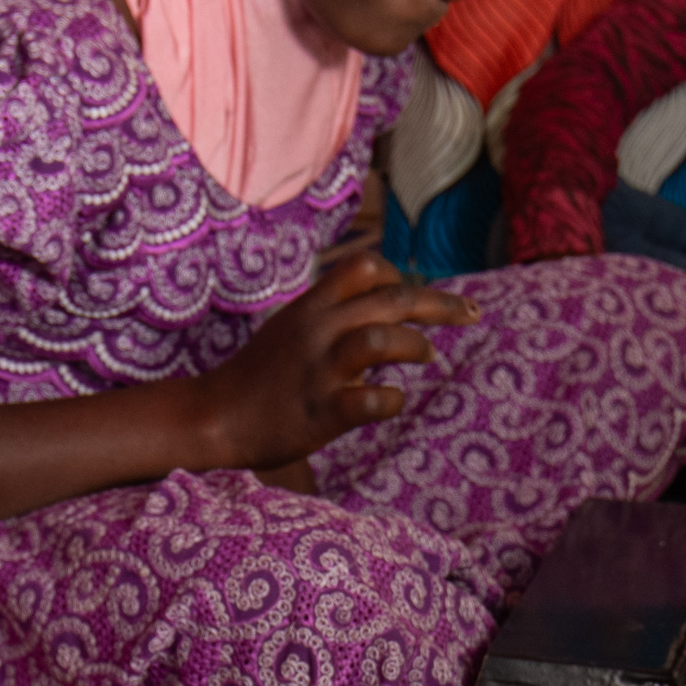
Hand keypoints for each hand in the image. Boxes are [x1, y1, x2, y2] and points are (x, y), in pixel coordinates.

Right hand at [190, 252, 474, 473]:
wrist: (213, 418)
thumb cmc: (259, 376)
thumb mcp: (290, 327)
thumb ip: (329, 312)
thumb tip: (378, 301)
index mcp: (311, 307)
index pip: (365, 267)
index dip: (399, 277)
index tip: (416, 296)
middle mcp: (317, 330)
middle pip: (391, 299)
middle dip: (441, 305)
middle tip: (473, 314)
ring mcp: (319, 370)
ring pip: (383, 339)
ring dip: (415, 346)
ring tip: (426, 357)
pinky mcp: (321, 410)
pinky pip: (372, 400)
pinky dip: (392, 400)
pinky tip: (390, 403)